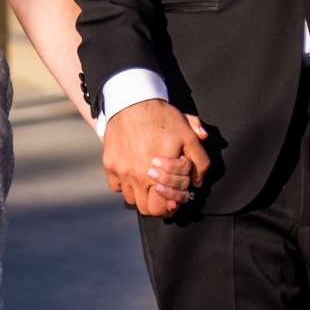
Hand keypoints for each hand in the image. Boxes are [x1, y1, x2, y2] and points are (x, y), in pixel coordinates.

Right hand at [102, 100, 210, 217]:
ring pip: (131, 199)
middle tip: (164, 193)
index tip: (177, 195)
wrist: (132, 101)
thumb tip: (198, 181)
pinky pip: (116, 186)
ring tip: (150, 182)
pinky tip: (134, 172)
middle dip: (158, 204)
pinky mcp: (110, 164)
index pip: (164, 206)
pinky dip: (125, 184)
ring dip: (142, 194)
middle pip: (147, 209)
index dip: (174, 202)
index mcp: (159, 173)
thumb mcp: (188, 134)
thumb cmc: (162, 118)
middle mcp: (138, 176)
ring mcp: (121, 171)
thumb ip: (199, 160)